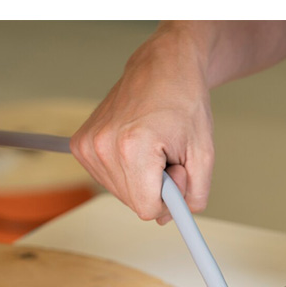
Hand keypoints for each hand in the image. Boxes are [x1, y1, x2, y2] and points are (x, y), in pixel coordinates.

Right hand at [70, 26, 214, 223]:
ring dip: (143, 178)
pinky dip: (128, 170)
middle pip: (134, 203)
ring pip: (122, 194)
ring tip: (154, 146)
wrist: (164, 68)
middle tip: (169, 155)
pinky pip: (109, 179)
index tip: (178, 171)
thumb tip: (173, 218)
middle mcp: (103, 146)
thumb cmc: (185, 102)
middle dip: (157, 188)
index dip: (170, 197)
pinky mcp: (81, 144)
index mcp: (133, 148)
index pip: (147, 209)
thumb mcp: (204, 155)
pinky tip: (138, 145)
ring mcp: (88, 145)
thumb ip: (194, 195)